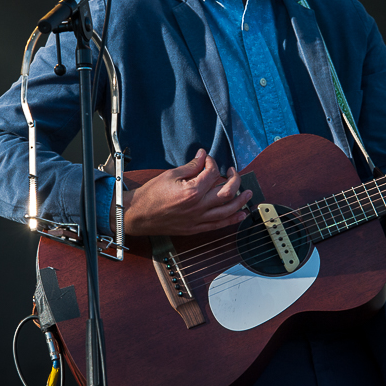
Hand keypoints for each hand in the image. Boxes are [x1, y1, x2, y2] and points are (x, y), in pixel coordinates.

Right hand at [121, 149, 252, 235]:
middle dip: (234, 179)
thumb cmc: (150, 195)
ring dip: (241, 201)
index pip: (212, 173)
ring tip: (248, 193)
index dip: (212, 162)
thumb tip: (203, 156)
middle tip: (233, 172)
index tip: (208, 159)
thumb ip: (191, 166)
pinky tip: (241, 214)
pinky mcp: (195, 228)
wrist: (137, 215)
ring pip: (228, 210)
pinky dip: (232, 220)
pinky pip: (219, 225)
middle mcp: (199, 206)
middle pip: (227, 192)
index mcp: (192, 191)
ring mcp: (198, 219)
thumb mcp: (170, 175)